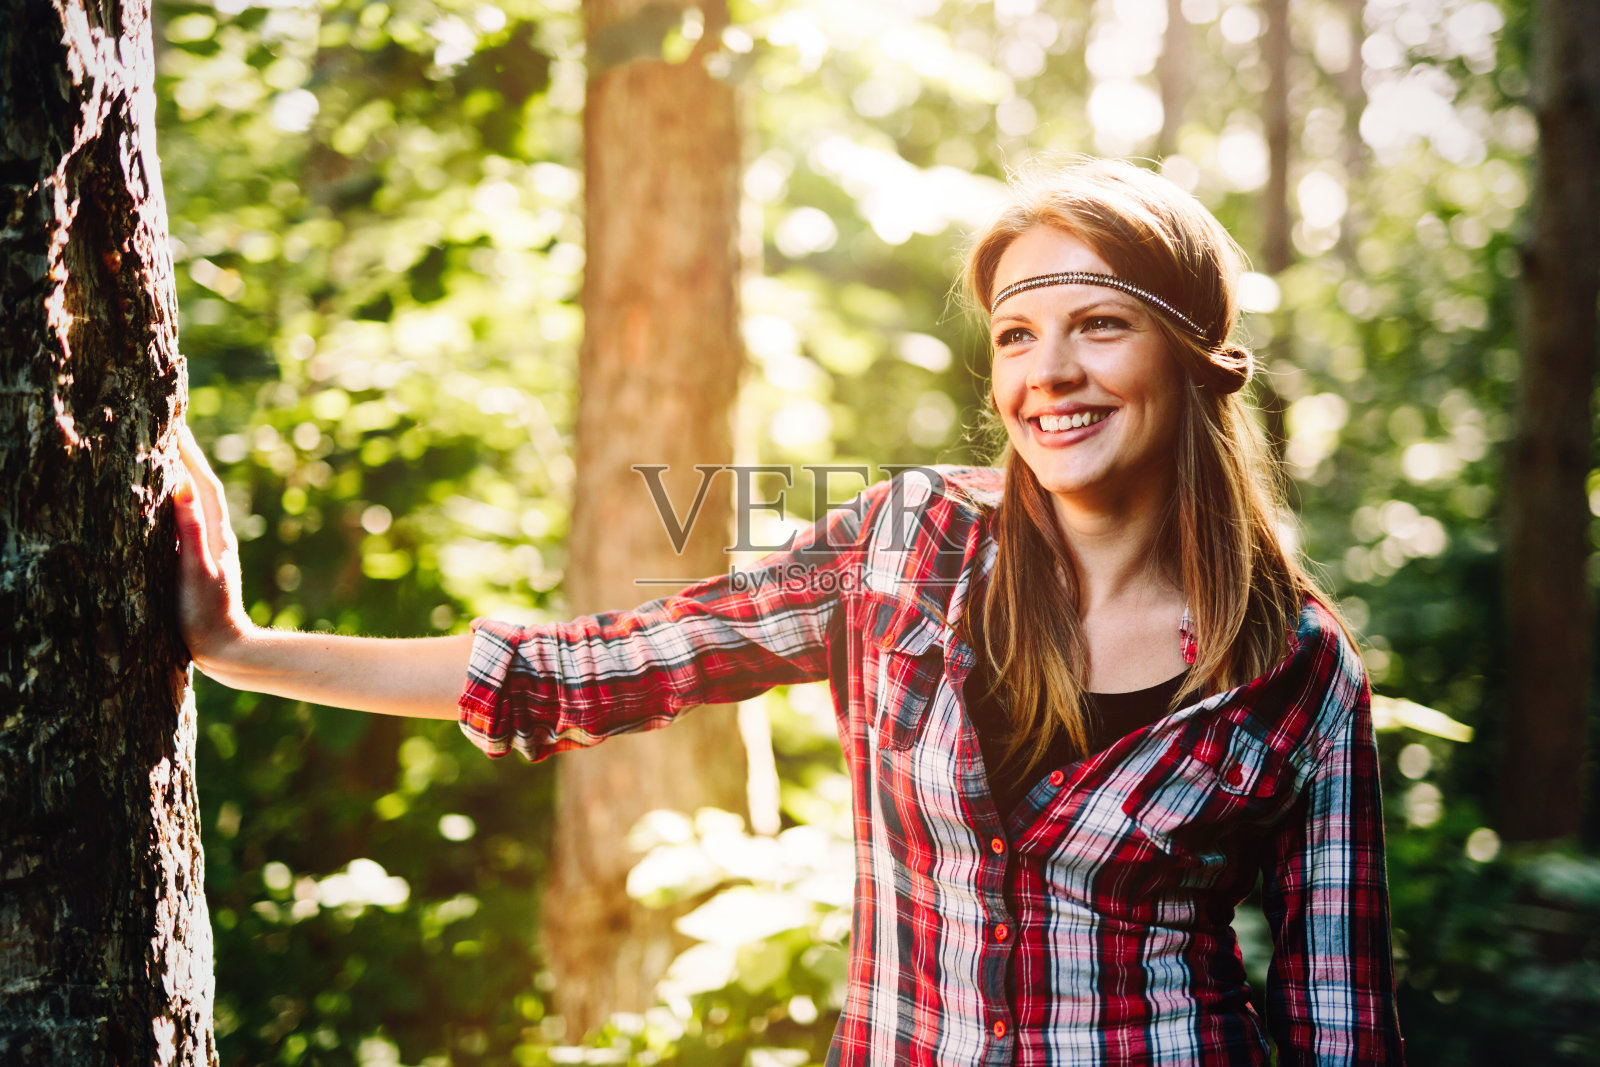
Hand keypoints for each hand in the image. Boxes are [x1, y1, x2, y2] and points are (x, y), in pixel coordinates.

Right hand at [174, 423, 254, 670]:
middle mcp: (216, 536)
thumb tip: (185, 488)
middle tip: (169, 426)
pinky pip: (187, 520)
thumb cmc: (207, 615)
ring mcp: (208, 548)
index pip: (202, 483)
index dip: (189, 454)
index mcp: (216, 534)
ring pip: (195, 501)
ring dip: (182, 474)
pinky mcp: (198, 561)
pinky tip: (164, 499)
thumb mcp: (196, 572)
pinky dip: (177, 501)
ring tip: (164, 450)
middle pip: (200, 485)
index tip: (175, 425)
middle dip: (186, 456)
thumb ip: (192, 532)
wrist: (225, 649)